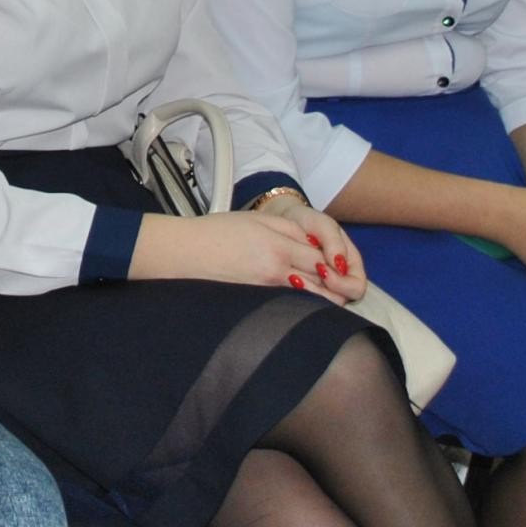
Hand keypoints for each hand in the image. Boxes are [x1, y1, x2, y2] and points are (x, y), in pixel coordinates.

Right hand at [141, 204, 361, 298]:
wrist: (183, 253)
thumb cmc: (216, 231)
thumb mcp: (256, 220)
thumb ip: (290, 231)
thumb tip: (315, 245)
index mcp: (278, 248)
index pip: (322, 260)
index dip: (335, 263)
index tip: (338, 264)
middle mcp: (275, 273)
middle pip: (321, 286)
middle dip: (337, 287)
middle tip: (342, 284)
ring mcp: (265, 291)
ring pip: (308, 300)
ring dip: (323, 300)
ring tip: (328, 295)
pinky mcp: (255, 301)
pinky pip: (287, 305)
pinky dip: (301, 305)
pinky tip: (304, 305)